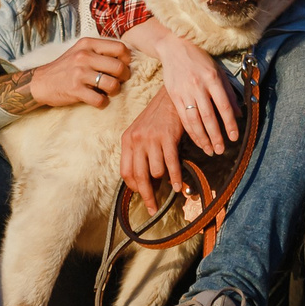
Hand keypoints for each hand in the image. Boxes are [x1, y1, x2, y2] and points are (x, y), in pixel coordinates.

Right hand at [26, 35, 133, 108]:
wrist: (41, 82)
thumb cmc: (65, 67)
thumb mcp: (80, 51)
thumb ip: (100, 51)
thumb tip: (126, 58)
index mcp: (88, 44)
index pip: (120, 47)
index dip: (127, 59)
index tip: (124, 66)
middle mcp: (84, 56)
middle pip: (119, 67)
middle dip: (124, 77)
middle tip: (118, 81)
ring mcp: (79, 73)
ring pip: (112, 84)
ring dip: (114, 91)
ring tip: (108, 91)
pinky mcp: (75, 90)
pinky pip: (100, 100)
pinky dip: (102, 102)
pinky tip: (97, 99)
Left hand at [118, 89, 185, 216]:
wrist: (171, 96)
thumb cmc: (158, 116)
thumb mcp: (142, 132)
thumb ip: (140, 152)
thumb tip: (146, 177)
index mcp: (127, 140)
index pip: (125, 172)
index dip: (134, 187)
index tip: (142, 196)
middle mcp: (136, 140)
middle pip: (139, 176)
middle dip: (146, 196)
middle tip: (153, 209)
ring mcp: (151, 138)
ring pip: (155, 171)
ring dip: (164, 182)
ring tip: (172, 187)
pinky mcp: (167, 136)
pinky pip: (170, 164)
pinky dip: (176, 178)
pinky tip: (179, 186)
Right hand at [124, 23, 237, 153]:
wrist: (174, 47)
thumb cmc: (200, 59)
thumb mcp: (218, 71)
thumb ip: (229, 92)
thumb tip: (239, 114)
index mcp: (212, 78)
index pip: (223, 105)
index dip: (230, 123)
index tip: (234, 137)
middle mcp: (198, 86)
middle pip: (208, 116)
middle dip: (216, 136)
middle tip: (221, 150)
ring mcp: (185, 91)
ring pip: (194, 119)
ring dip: (202, 137)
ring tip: (210, 150)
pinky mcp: (174, 95)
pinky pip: (183, 117)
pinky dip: (191, 131)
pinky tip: (197, 140)